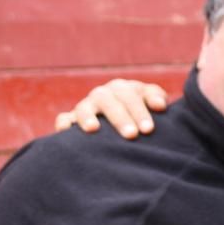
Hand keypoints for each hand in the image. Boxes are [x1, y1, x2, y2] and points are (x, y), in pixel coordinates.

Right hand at [53, 79, 170, 137]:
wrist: (123, 124)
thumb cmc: (141, 115)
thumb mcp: (149, 103)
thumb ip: (156, 98)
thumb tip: (160, 105)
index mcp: (122, 89)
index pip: (130, 95)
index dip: (139, 110)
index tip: (148, 129)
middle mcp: (102, 95)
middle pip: (108, 100)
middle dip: (120, 117)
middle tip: (131, 135)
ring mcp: (86, 107)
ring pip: (84, 107)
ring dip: (88, 116)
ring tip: (93, 129)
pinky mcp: (71, 120)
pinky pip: (64, 119)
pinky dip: (64, 123)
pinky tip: (66, 132)